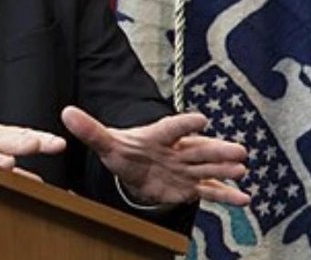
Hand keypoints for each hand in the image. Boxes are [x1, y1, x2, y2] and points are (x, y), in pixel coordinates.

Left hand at [61, 106, 250, 205]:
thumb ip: (89, 129)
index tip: (201, 119)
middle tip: (239, 151)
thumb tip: (66, 113)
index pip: (171, 128)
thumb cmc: (123, 150)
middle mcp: (176, 151)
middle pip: (198, 149)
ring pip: (207, 169)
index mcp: (157, 135)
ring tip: (241, 170)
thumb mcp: (105, 142)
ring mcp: (186, 169)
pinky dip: (225, 195)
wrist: (134, 167)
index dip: (184, 124)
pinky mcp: (190, 186)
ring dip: (224, 170)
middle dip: (217, 151)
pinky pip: (209, 191)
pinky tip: (244, 199)